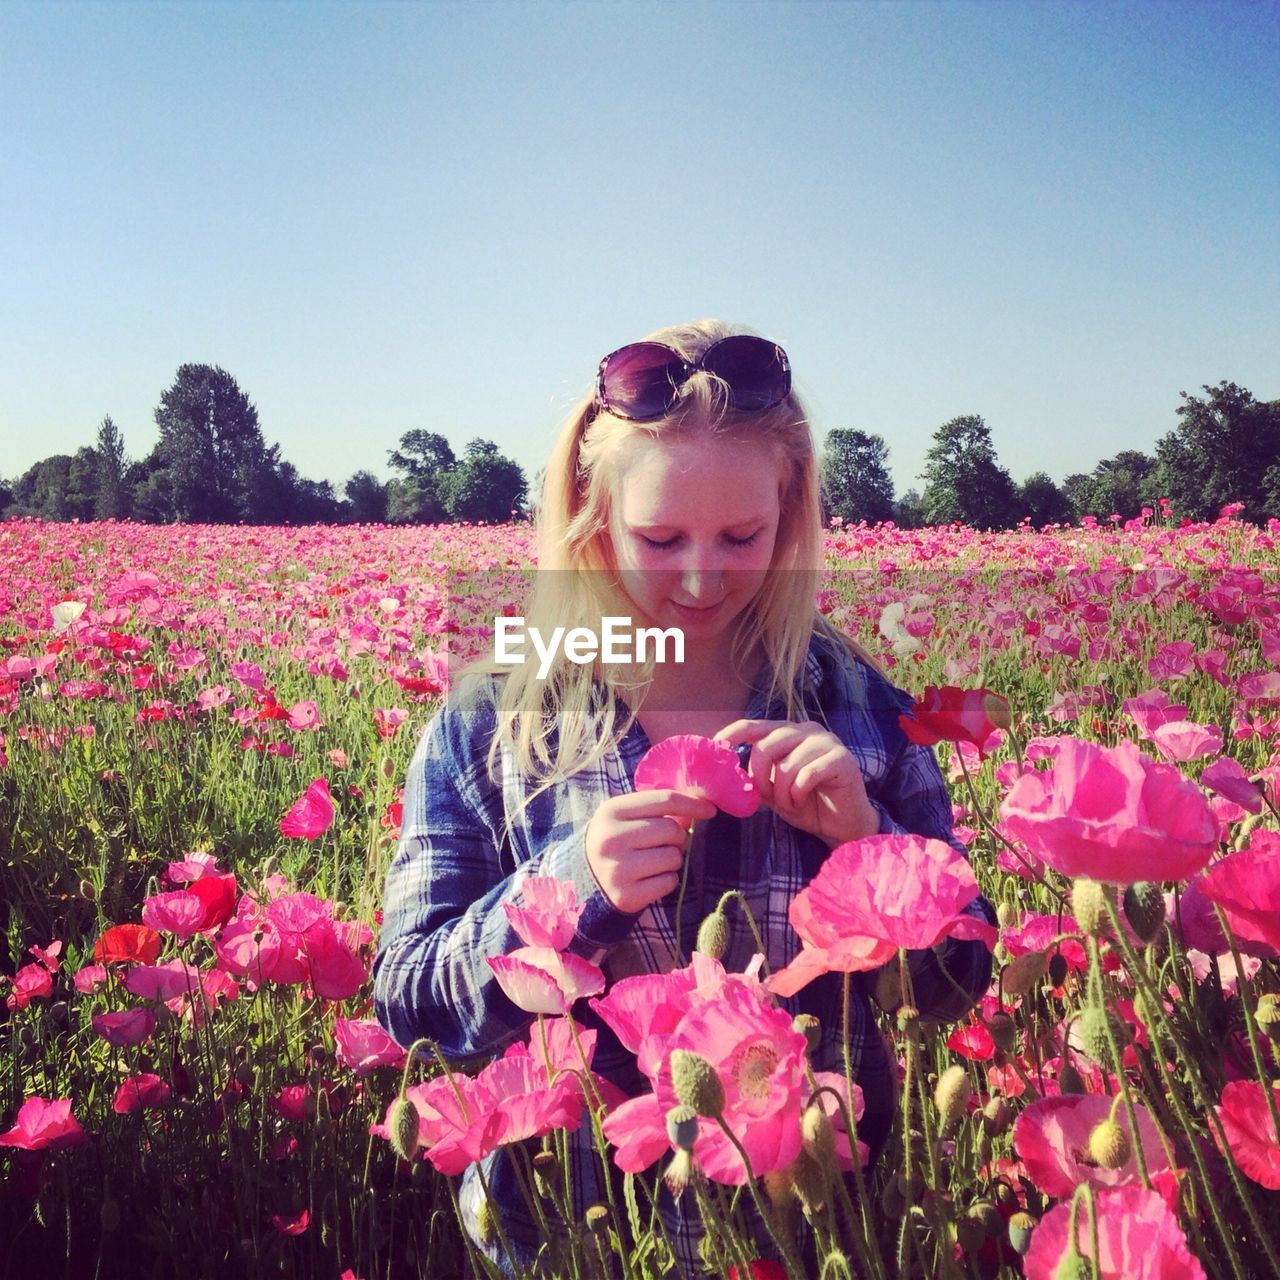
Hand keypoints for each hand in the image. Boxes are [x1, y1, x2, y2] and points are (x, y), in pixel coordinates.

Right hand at [585, 789, 716, 913]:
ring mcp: (618, 869)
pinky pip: (669, 882)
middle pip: (671, 829)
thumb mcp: (627, 817)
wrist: (585, 878)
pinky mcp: (626, 895)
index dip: (692, 804)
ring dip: (672, 860)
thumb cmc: (615, 840)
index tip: (710, 810)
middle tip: (664, 843)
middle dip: (678, 837)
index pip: (663, 800)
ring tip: (653, 862)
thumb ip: (658, 809)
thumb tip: (700, 806)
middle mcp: (611, 838)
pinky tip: (649, 879)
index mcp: (611, 811)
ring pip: (673, 857)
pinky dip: (667, 880)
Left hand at [713, 719, 878, 848]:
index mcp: (788, 733)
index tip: (717, 747)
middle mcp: (807, 730)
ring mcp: (827, 741)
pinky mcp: (843, 759)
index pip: (754, 725)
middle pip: (767, 745)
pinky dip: (798, 793)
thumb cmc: (806, 804)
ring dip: (781, 791)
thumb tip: (725, 774)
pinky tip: (803, 800)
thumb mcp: (772, 791)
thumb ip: (753, 778)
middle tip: (766, 796)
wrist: (842, 825)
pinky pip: (807, 774)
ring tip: (790, 803)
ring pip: (786, 763)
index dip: (733, 734)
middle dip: (760, 776)